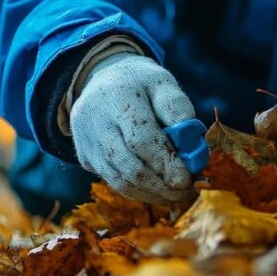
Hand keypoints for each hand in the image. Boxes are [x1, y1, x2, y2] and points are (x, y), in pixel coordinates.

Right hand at [70, 53, 195, 203]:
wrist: (103, 81)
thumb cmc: (141, 84)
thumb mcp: (164, 84)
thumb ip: (178, 110)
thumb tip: (192, 146)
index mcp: (118, 97)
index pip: (141, 140)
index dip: (166, 164)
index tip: (187, 179)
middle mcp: (95, 121)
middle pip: (129, 166)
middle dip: (161, 186)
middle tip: (186, 192)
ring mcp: (86, 141)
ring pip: (119, 180)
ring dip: (150, 194)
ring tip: (175, 194)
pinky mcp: (84, 156)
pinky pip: (112, 181)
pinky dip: (137, 191)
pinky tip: (156, 190)